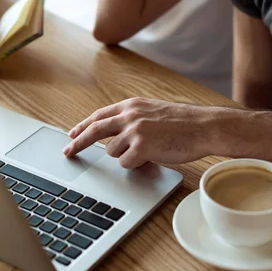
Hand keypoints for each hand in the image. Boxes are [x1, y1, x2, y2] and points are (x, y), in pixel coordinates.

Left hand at [63, 98, 220, 167]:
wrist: (204, 127)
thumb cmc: (184, 123)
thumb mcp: (153, 111)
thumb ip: (133, 119)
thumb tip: (114, 135)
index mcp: (131, 105)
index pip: (99, 116)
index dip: (83, 126)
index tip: (71, 134)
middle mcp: (129, 115)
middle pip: (94, 131)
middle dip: (77, 143)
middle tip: (67, 152)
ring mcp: (135, 131)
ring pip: (112, 152)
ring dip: (125, 156)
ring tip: (147, 152)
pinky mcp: (141, 147)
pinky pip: (126, 163)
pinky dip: (136, 165)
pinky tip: (152, 158)